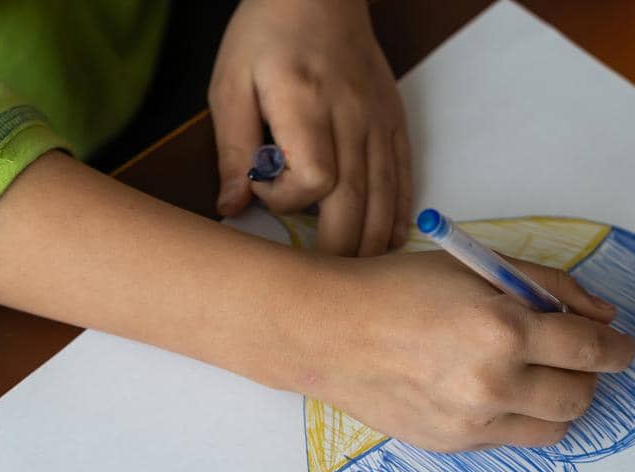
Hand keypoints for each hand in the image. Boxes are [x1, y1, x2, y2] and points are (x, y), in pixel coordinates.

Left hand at [210, 0, 410, 256]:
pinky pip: (404, 179)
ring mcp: (379, 122)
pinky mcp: (395, 124)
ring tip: (351, 273)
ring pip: (385, 199)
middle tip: (313, 273)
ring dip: (369, 244)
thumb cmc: (267, 36)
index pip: (314, 178)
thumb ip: (231, 148)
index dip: (289, 201)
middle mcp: (352, 117)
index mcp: (306, 104)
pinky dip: (396, 216)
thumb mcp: (230, 83)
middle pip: (355, 203)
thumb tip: (231, 206)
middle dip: (335, 248)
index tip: (265, 191)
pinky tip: (387, 240)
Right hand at [310, 253, 634, 451]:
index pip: (590, 351)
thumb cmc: (402, 288)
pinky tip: (494, 390)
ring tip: (538, 378)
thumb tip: (603, 317)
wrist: (329, 333)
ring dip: (560, 404)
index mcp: (504, 330)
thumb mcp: (479, 268)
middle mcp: (492, 383)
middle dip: (589, 377)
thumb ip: (550, 288)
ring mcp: (472, 422)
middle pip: (579, 397)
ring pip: (553, 428)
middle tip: (575, 358)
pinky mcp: (453, 445)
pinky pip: (511, 438)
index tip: (624, 348)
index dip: (618, 350)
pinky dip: (517, 416)